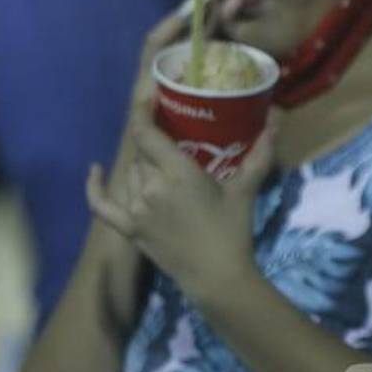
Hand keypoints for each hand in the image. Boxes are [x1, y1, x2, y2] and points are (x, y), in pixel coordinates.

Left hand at [86, 97, 280, 304]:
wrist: (217, 277)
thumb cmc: (233, 231)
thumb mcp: (245, 190)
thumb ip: (260, 155)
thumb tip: (277, 122)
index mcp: (177, 173)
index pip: (147, 132)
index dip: (144, 110)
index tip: (152, 94)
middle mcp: (150, 187)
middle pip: (143, 153)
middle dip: (159, 145)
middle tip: (179, 141)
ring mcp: (136, 209)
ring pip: (132, 174)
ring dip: (147, 167)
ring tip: (168, 168)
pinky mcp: (129, 228)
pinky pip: (101, 205)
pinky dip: (94, 188)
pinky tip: (95, 171)